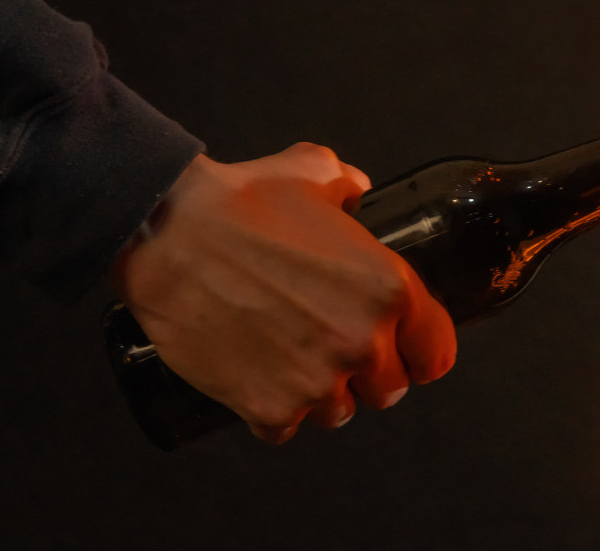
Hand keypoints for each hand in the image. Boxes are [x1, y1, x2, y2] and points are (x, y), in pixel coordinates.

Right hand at [111, 145, 456, 443]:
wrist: (164, 234)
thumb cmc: (238, 201)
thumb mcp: (312, 171)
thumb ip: (347, 183)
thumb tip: (357, 189)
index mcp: (388, 290)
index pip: (435, 353)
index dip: (417, 350)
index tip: (401, 349)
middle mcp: (362, 342)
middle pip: (388, 389)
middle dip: (364, 372)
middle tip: (330, 345)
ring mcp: (316, 382)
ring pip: (338, 412)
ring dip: (319, 393)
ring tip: (288, 357)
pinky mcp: (269, 408)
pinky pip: (285, 428)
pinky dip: (272, 410)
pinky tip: (254, 374)